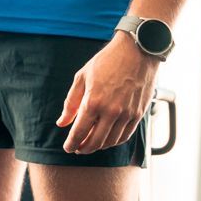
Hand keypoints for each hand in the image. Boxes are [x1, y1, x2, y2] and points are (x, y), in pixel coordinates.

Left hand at [57, 33, 158, 154]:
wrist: (137, 52)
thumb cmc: (107, 61)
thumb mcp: (82, 78)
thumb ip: (71, 103)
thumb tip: (61, 122)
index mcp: (94, 102)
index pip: (80, 132)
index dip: (72, 143)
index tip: (67, 147)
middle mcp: (111, 111)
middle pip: (95, 142)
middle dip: (83, 148)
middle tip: (77, 148)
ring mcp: (127, 114)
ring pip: (111, 142)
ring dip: (98, 147)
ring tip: (90, 144)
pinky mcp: (138, 114)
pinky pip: (125, 136)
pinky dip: (114, 141)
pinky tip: (107, 139)